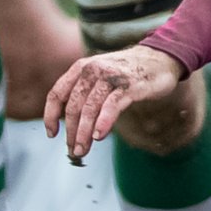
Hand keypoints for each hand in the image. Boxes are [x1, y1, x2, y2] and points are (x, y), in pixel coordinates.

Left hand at [43, 46, 186, 159]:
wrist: (160, 58)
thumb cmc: (126, 73)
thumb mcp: (99, 75)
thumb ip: (84, 93)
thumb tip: (70, 125)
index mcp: (81, 68)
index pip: (57, 93)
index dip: (50, 116)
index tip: (52, 135)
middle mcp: (92, 70)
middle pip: (74, 106)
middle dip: (71, 133)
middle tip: (74, 151)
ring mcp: (111, 77)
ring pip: (90, 109)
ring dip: (84, 133)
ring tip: (82, 150)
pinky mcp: (130, 86)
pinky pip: (112, 106)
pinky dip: (103, 122)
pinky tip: (99, 137)